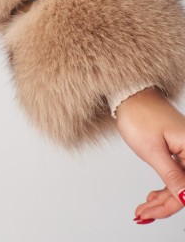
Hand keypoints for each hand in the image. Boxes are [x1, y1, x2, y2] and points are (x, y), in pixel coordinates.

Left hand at [115, 87, 184, 222]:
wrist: (128, 93)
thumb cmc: (138, 115)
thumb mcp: (152, 150)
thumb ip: (171, 176)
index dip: (172, 204)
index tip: (153, 213)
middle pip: (184, 187)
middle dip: (164, 204)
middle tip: (141, 213)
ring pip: (179, 183)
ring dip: (162, 198)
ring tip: (143, 209)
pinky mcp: (176, 149)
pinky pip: (175, 174)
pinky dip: (163, 187)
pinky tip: (152, 197)